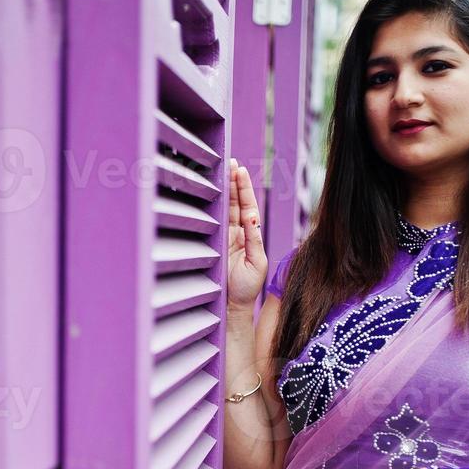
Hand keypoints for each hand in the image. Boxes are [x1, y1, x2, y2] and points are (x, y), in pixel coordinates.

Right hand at [227, 159, 266, 308]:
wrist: (230, 306)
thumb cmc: (246, 288)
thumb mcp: (256, 263)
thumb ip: (253, 239)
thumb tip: (251, 216)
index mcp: (250, 236)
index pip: (248, 206)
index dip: (244, 188)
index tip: (239, 169)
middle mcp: (237, 233)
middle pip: (235, 203)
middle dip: (233, 182)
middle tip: (229, 162)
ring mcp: (223, 238)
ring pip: (224, 209)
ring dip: (224, 190)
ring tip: (223, 170)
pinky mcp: (212, 244)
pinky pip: (213, 222)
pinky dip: (213, 207)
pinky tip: (211, 192)